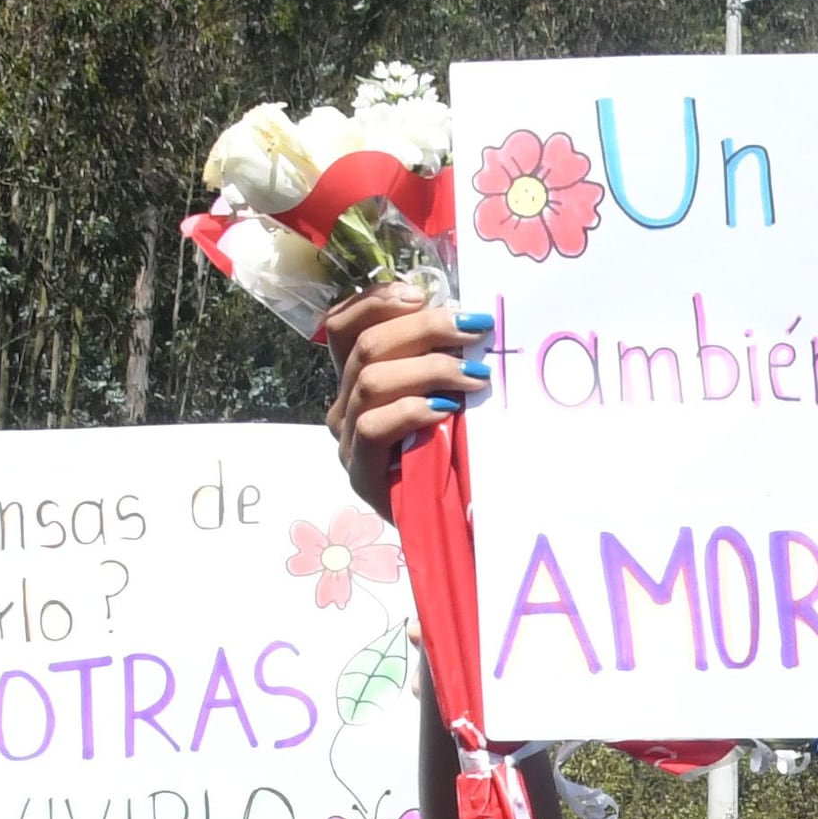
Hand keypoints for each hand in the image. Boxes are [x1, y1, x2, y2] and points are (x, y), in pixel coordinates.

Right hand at [320, 282, 485, 510]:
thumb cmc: (449, 455)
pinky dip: (413, 410)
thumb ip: (436, 360)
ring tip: (474, 377)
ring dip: (429, 369)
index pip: (343, 324)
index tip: (422, 294)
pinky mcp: (360, 472)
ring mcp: (347, 439)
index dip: (377, 300)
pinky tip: (447, 410)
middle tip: (474, 331)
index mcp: (354, 378)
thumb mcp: (442, 396)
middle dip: (424, 330)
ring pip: (371, 380)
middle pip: (366, 345)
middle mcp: (343, 405)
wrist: (448, 524)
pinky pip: (375, 426)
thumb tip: (466, 316)